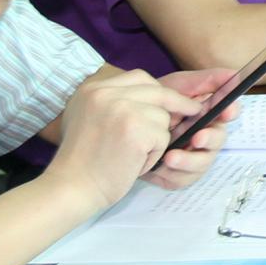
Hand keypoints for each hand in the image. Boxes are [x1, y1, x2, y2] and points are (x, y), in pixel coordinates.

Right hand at [43, 69, 208, 210]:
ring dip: (156, 140)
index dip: (159, 91)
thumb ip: (113, 102)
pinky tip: (133, 165)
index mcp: (93, 88)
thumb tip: (153, 95)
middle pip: (158, 91)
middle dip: (179, 103)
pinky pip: (163, 137)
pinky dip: (154, 155)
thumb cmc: (81, 160)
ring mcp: (122, 109)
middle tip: (194, 110)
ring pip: (163, 117)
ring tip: (132, 156)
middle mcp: (106, 93)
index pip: (139, 77)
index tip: (172, 100)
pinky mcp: (136, 129)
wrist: (71, 187)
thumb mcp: (88, 117)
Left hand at [146, 67, 240, 188]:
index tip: (227, 111)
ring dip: (189, 160)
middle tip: (198, 138)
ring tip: (171, 157)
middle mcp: (204, 135)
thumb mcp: (176, 87)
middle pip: (219, 139)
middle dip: (211, 139)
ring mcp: (192, 156)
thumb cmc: (153, 103)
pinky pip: (183, 178)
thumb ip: (204, 81)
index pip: (228, 112)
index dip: (231, 111)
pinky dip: (173, 173)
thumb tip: (234, 74)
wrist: (123, 125)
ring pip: (202, 163)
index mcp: (207, 113)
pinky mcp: (178, 174)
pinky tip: (160, 167)